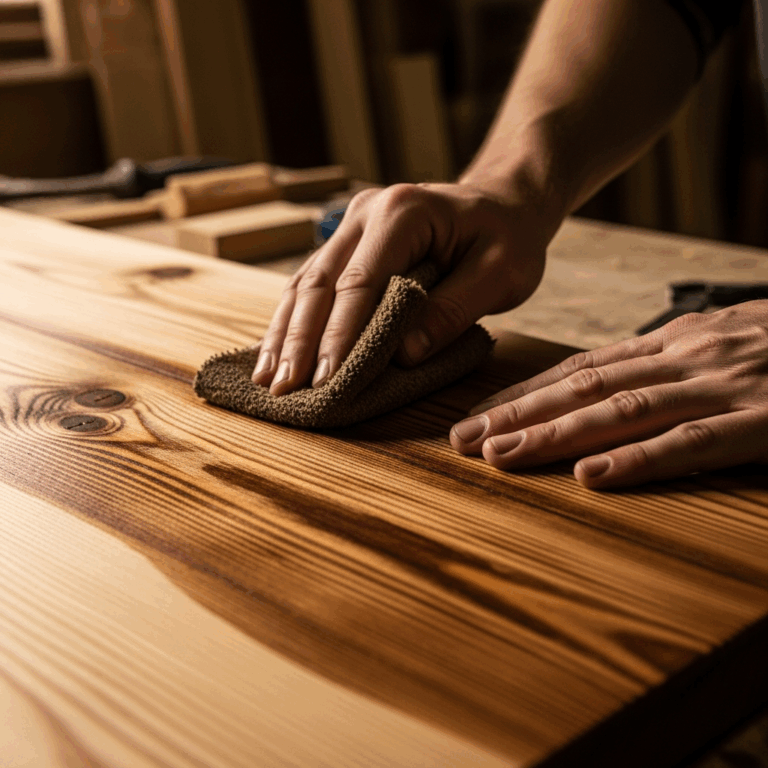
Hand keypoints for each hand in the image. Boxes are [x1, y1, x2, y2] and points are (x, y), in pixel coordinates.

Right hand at [251, 182, 558, 394]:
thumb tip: (402, 354)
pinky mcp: (347, 243)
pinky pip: (311, 283)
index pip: (360, 281)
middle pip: (320, 282)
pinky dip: (294, 321)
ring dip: (285, 333)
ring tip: (267, 379)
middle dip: (299, 340)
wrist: (501, 203)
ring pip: (305, 283)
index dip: (339, 334)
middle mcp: (366, 213)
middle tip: (282, 389)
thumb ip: (453, 310)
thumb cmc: (507, 237)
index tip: (325, 380)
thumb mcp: (501, 273)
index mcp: (403, 213)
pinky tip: (277, 352)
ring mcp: (351, 225)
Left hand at [450, 303, 767, 488]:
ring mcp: (724, 386)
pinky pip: (694, 443)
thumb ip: (665, 363)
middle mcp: (687, 357)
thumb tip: (607, 386)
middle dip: (518, 415)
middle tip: (462, 440)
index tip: (478, 415)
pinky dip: (640, 460)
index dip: (526, 393)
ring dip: (555, 435)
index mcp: (675, 341)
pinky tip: (591, 478)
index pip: (582, 368)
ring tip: (500, 455)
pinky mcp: (766, 421)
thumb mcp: (721, 340)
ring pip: (622, 411)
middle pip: (584, 388)